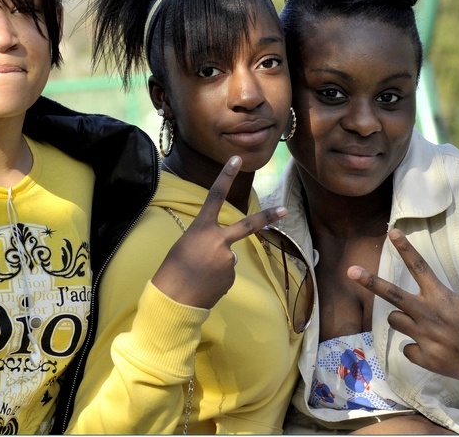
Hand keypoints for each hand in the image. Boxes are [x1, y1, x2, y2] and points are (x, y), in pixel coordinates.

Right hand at [151, 156, 287, 308]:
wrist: (174, 299)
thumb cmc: (172, 269)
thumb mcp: (185, 246)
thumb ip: (208, 243)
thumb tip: (229, 255)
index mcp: (201, 228)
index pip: (215, 196)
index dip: (225, 176)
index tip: (236, 159)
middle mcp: (218, 241)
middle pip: (248, 225)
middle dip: (268, 217)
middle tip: (285, 209)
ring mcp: (228, 260)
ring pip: (228, 257)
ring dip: (217, 264)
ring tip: (200, 275)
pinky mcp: (232, 277)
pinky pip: (226, 274)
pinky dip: (217, 278)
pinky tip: (205, 285)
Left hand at [349, 228, 458, 432]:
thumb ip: (439, 306)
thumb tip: (420, 315)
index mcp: (442, 298)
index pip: (419, 267)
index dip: (405, 248)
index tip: (392, 232)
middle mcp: (428, 314)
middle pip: (392, 294)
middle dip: (369, 281)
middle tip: (350, 270)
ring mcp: (424, 336)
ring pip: (395, 320)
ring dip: (403, 321)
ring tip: (424, 327)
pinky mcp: (425, 357)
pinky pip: (408, 349)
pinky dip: (417, 350)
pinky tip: (435, 352)